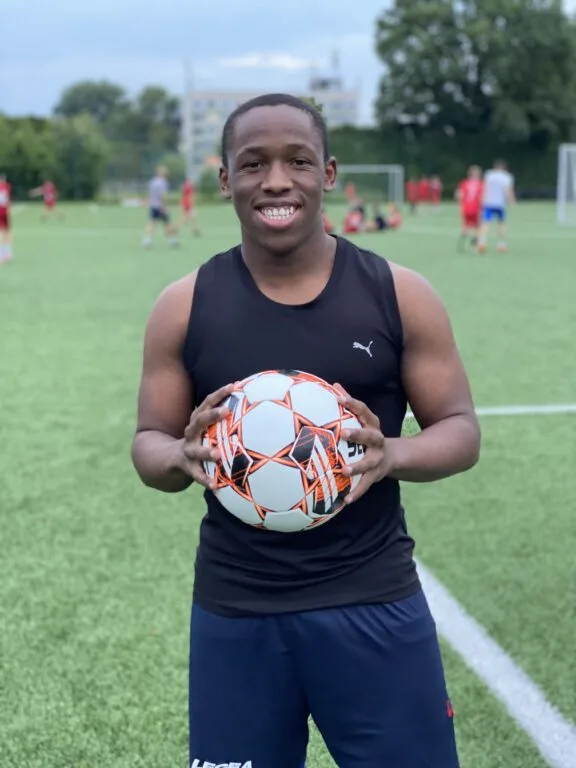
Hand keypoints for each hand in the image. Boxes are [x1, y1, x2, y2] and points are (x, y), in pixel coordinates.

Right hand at [180, 383, 234, 488]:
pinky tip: (215, 486)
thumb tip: (253, 406)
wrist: (172, 459)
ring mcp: (188, 450)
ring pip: (196, 451)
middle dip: (211, 415)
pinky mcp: (187, 467)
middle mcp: (191, 433)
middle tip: (226, 411)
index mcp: (197, 420)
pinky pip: (197, 475)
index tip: (234, 385)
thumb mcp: (207, 427)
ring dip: (206, 452)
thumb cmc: (200, 440)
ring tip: (217, 455)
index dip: (220, 393)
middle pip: (199, 421)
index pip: (207, 402)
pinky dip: (205, 480)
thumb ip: (223, 419)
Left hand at [333, 383, 392, 503]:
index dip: (352, 402)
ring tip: (343, 470)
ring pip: (368, 463)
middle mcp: (377, 441)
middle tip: (343, 433)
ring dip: (357, 466)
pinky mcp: (375, 475)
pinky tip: (345, 500)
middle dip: (358, 434)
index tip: (338, 396)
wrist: (393, 457)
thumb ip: (349, 404)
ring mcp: (377, 459)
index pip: (363, 410)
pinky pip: (365, 485)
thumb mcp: (362, 419)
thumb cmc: (368, 434)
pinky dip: (356, 492)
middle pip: (370, 436)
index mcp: (372, 424)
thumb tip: (334, 385)